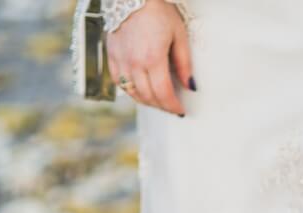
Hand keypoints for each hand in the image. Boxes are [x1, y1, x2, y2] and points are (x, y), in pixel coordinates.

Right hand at [105, 0, 192, 116]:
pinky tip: (140, 91)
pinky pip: (118, 82)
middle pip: (148, 97)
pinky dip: (130, 91)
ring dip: (147, 101)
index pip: (163, 93)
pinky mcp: (112, 55)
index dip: (173, 106)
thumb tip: (190, 86)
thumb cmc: (158, 11)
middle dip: (162, 106)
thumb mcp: (179, 35)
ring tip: (158, 102)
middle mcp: (134, 62)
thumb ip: (184, 63)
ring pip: (133, 93)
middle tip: (171, 108)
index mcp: (153, 58)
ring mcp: (121, 59)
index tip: (180, 111)